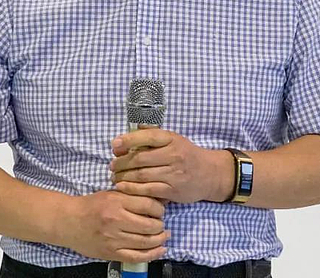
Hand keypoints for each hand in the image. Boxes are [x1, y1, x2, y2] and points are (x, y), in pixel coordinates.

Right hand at [59, 190, 168, 262]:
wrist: (70, 221)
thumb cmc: (92, 205)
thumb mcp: (112, 193)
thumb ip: (132, 195)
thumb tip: (157, 199)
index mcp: (116, 202)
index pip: (147, 204)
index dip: (159, 208)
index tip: (161, 209)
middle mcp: (116, 220)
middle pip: (149, 225)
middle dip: (160, 225)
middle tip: (162, 223)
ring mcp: (113, 239)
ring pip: (145, 242)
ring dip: (159, 240)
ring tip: (164, 236)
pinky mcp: (111, 253)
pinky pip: (136, 257)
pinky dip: (152, 255)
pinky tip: (160, 250)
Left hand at [110, 128, 230, 203]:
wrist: (209, 174)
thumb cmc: (186, 154)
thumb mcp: (173, 139)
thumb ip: (153, 134)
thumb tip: (132, 130)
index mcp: (171, 139)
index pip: (147, 136)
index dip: (128, 139)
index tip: (114, 144)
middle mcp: (173, 154)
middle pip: (141, 158)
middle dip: (122, 162)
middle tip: (111, 165)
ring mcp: (173, 173)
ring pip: (142, 175)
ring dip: (124, 176)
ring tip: (114, 176)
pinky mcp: (173, 190)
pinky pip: (148, 190)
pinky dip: (133, 189)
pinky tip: (123, 187)